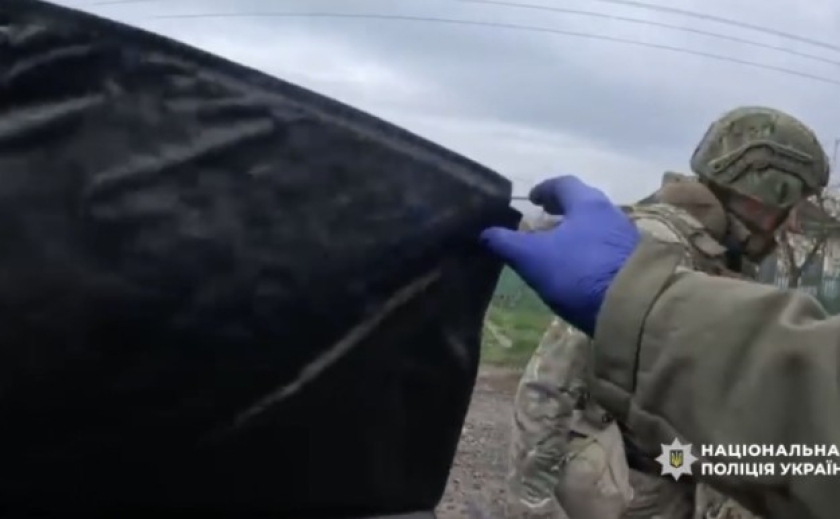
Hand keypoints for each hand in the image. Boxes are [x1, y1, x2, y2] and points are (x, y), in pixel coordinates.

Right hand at [480, 176, 639, 335]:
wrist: (633, 306)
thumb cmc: (577, 272)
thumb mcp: (532, 258)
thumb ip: (506, 243)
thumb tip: (484, 232)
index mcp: (586, 203)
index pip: (563, 184)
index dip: (544, 189)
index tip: (531, 199)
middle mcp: (610, 213)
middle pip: (583, 204)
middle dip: (562, 211)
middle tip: (544, 220)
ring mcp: (626, 238)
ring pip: (596, 226)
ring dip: (576, 231)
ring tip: (559, 247)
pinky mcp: (635, 262)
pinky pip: (606, 247)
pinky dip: (589, 250)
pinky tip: (580, 268)